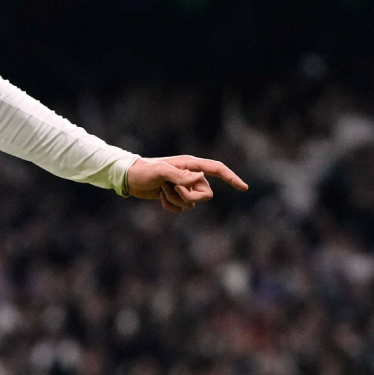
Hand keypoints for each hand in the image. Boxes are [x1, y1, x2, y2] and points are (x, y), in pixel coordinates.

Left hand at [125, 155, 248, 213]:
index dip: (232, 178)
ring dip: (176, 200)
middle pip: (206, 194)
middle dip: (189, 196)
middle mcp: (190, 176)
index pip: (217, 170)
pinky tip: (160, 197)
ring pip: (193, 203)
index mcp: (191, 165)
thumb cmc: (143, 171)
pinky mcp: (176, 197)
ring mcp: (184, 187)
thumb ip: (179, 174)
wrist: (129, 178)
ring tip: (162, 190)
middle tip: (171, 188)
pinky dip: (170, 207)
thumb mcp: (160, 171)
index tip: (244, 188)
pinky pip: (182, 209)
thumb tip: (200, 178)